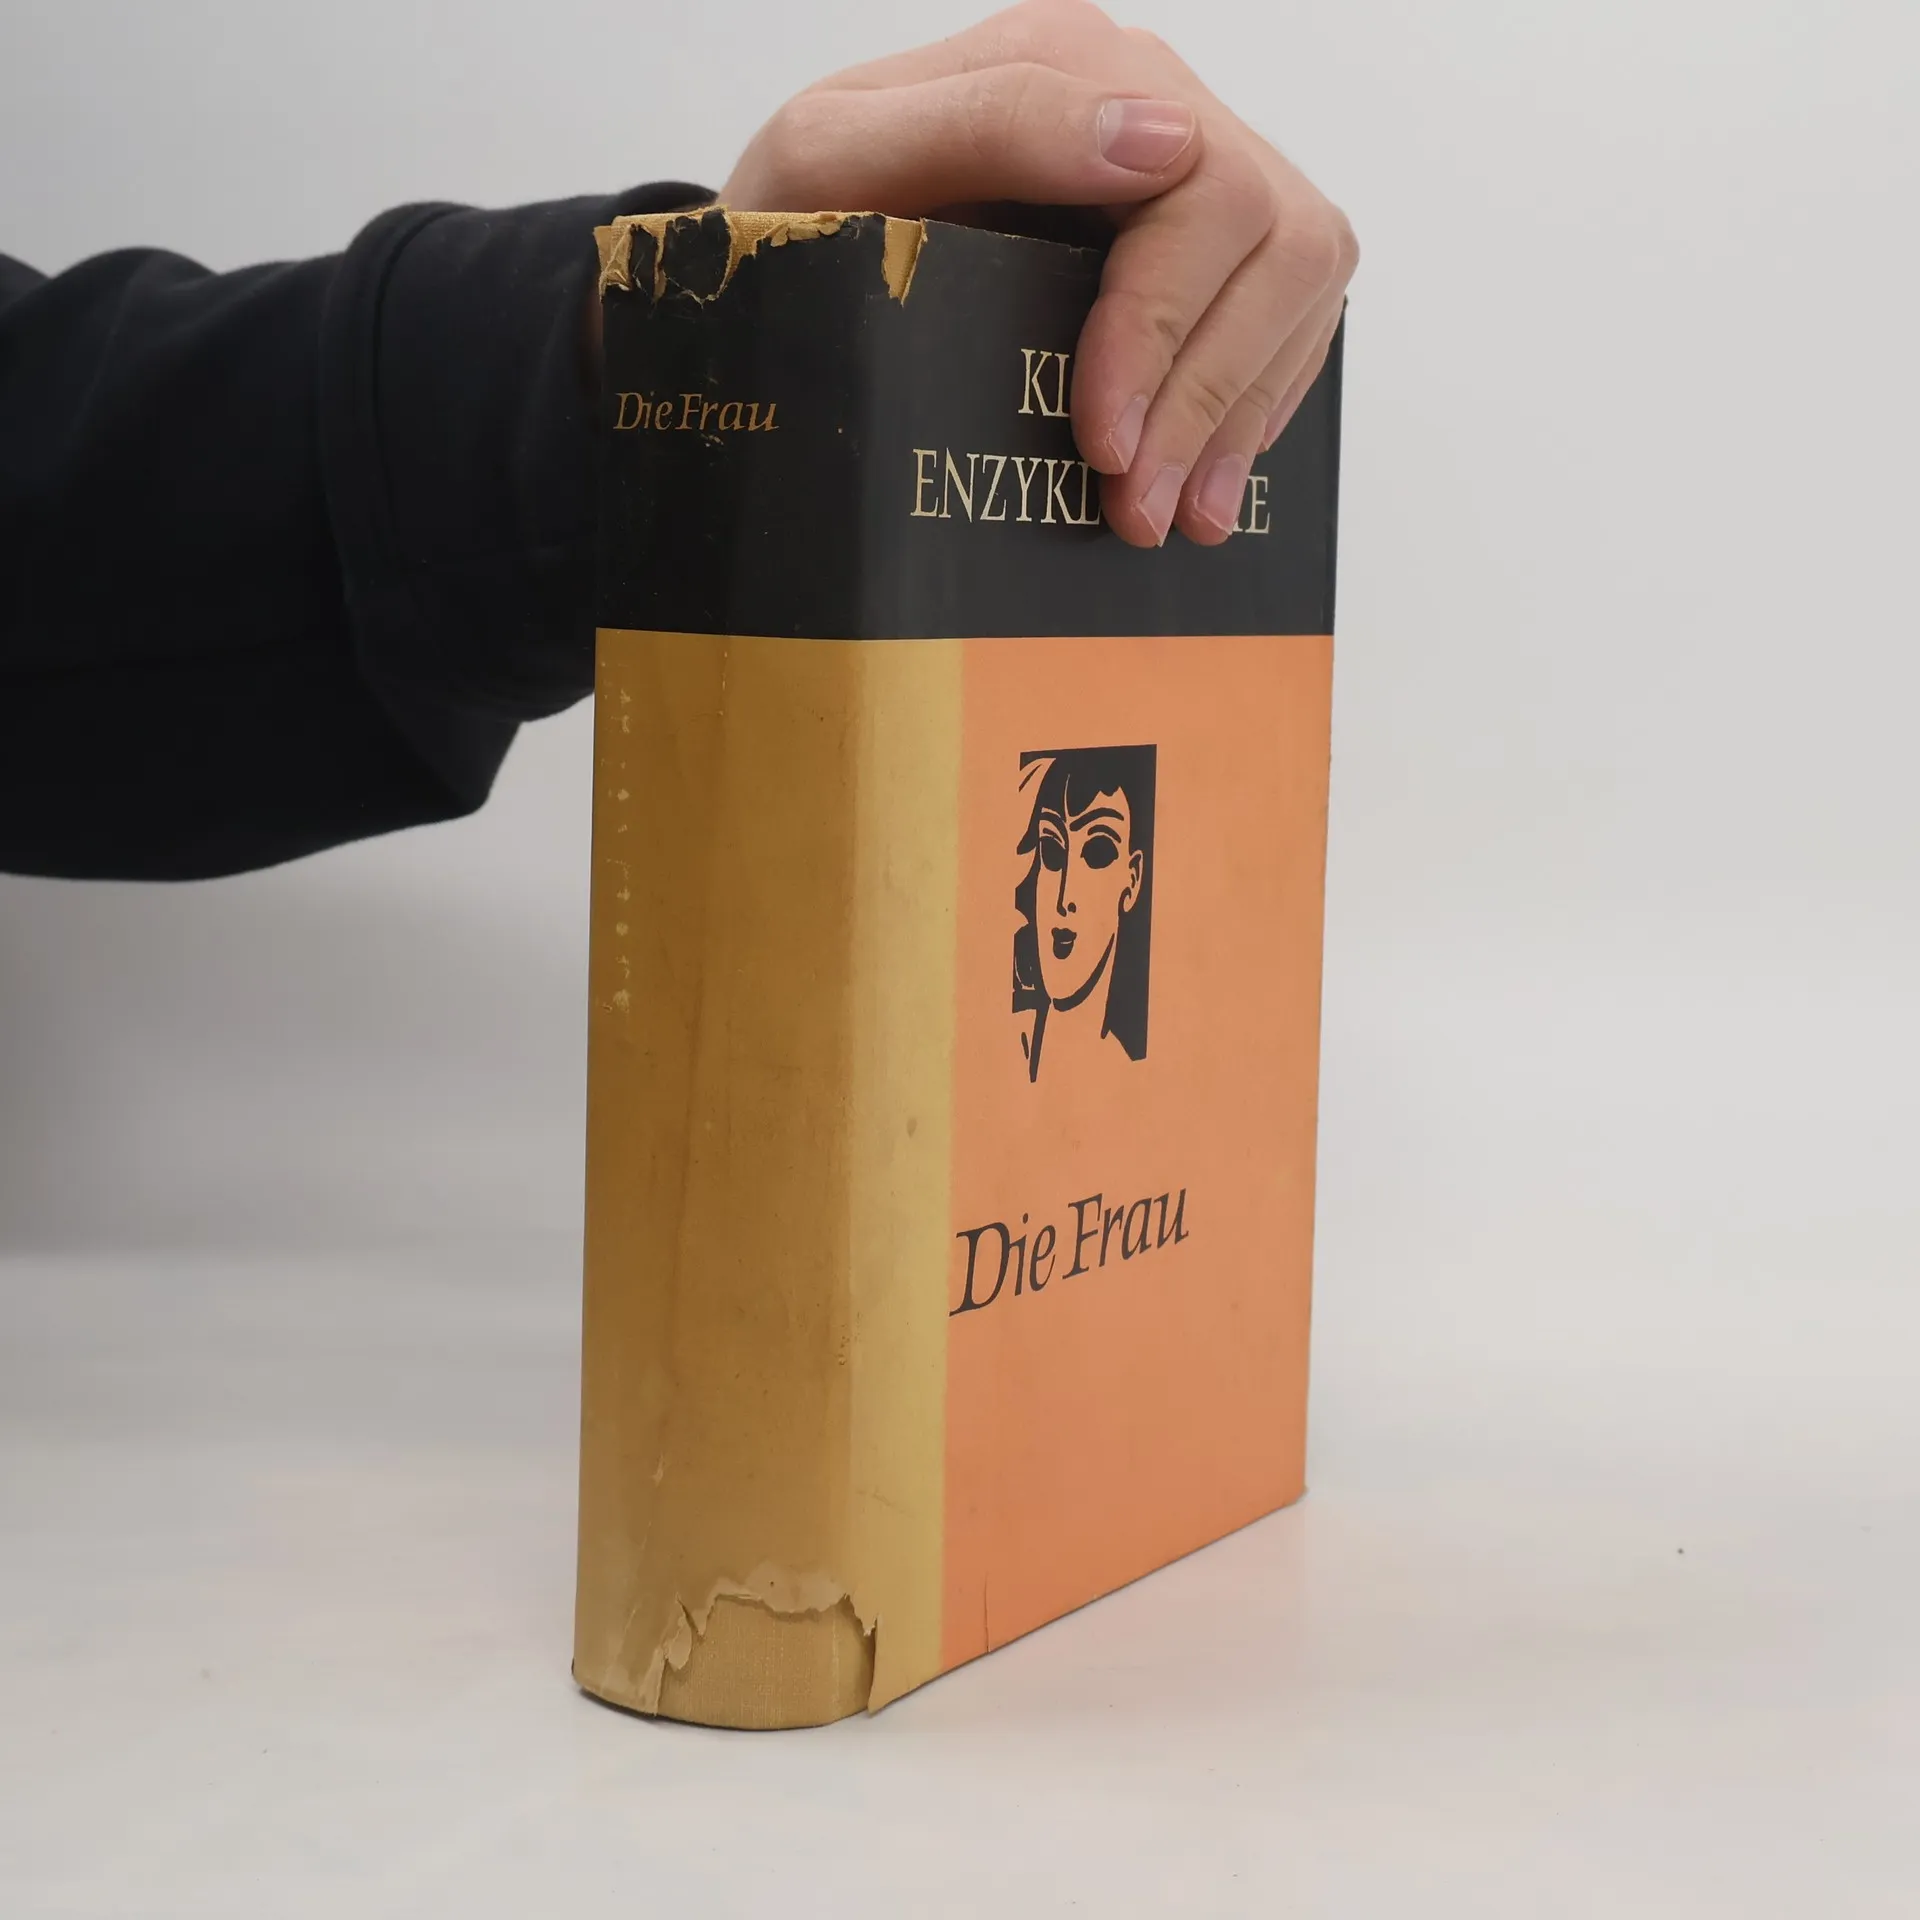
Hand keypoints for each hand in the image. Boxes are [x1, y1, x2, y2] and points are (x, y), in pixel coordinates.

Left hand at [719, 0, 1356, 548]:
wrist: (787, 265)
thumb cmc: (799, 215)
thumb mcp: (837, 156)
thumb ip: (990, 120)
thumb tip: (1156, 141)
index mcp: (1072, 65)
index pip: (1197, 185)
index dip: (1162, 326)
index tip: (1103, 441)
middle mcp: (1150, 106)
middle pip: (1271, 237)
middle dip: (1204, 392)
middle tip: (1136, 509)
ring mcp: (1189, 180)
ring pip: (1299, 278)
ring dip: (1239, 414)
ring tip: (1174, 518)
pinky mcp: (1204, 257)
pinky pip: (1288, 320)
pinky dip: (1252, 410)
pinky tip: (1202, 480)